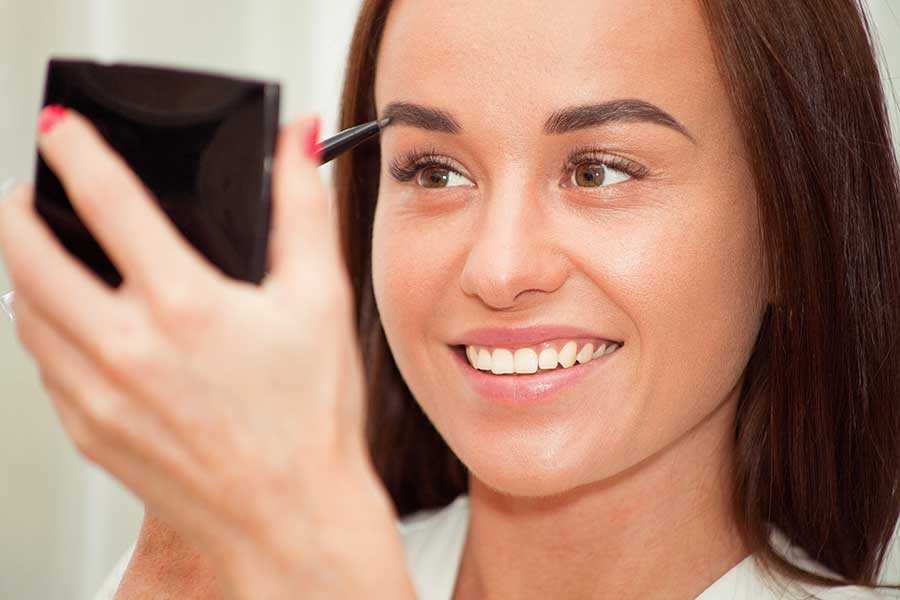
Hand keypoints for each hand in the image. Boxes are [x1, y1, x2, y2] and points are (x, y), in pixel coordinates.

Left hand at [0, 108, 413, 598]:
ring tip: (44, 255)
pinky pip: (44, 369)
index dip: (74, 149)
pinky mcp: (89, 433)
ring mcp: (98, 397)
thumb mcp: (321, 298)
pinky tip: (77, 329)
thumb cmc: (311, 418)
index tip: (59, 128)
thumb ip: (303, 207)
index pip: (106, 200)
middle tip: (27, 192)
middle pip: (28, 256)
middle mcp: (126, 349)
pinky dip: (45, 334)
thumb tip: (297, 139)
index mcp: (183, 306)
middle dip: (17, 210)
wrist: (292, 516)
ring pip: (24, 315)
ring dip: (23, 272)